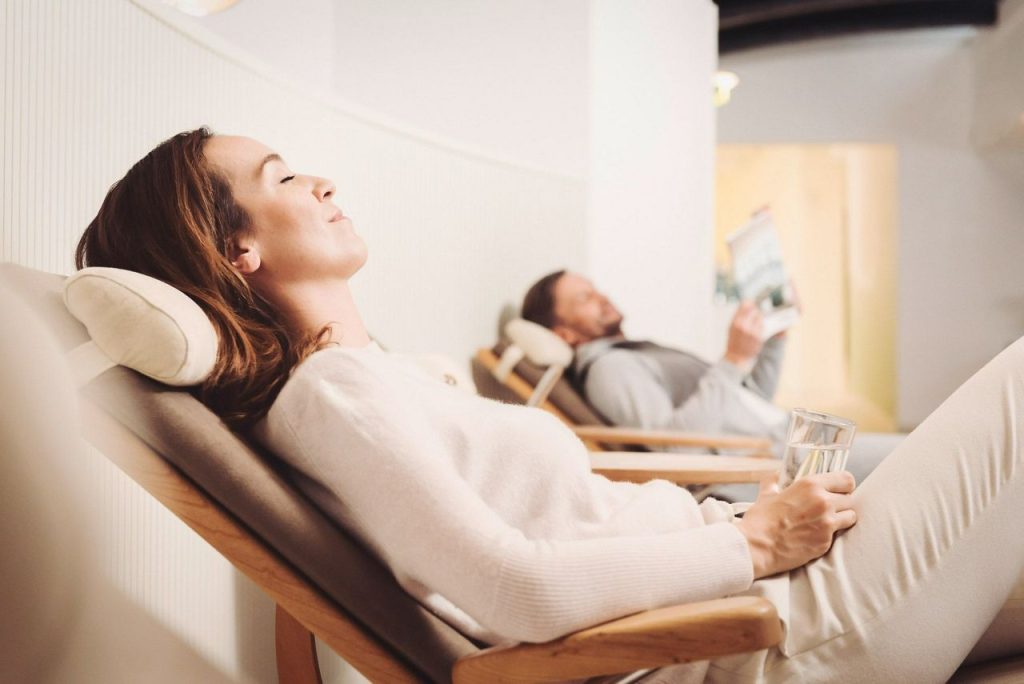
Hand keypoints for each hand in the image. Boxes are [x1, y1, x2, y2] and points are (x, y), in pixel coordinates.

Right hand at [724, 301, 763, 367]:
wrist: (736, 356)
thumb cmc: (733, 342)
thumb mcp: (730, 327)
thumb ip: (737, 316)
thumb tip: (745, 304)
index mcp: (735, 322)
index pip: (744, 305)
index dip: (748, 303)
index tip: (750, 303)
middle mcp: (743, 325)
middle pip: (754, 310)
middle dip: (754, 311)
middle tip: (753, 313)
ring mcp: (751, 331)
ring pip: (760, 317)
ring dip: (758, 318)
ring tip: (754, 323)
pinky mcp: (758, 336)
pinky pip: (762, 325)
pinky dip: (760, 325)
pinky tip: (756, 329)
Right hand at [734, 471, 856, 578]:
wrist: (757, 547)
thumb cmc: (760, 520)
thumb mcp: (766, 494)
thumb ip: (774, 481)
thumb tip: (775, 475)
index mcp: (810, 485)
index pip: (846, 479)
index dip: (844, 484)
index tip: (839, 489)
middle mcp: (823, 502)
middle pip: (850, 498)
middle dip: (842, 502)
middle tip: (830, 507)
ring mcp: (827, 523)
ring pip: (850, 516)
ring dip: (842, 518)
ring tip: (827, 521)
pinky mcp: (826, 542)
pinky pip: (838, 534)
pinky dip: (830, 534)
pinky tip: (815, 534)